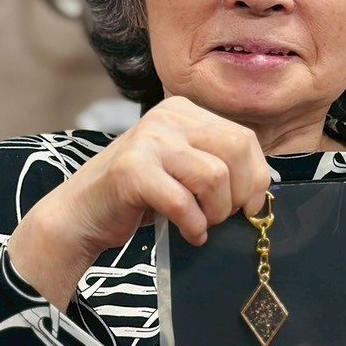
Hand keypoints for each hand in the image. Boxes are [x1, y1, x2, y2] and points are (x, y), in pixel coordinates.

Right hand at [8, 97, 270, 308]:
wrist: (82, 214)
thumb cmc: (140, 197)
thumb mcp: (183, 169)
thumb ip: (218, 165)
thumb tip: (264, 188)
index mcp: (184, 111)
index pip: (243, 138)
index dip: (255, 177)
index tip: (249, 206)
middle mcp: (167, 117)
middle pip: (236, 150)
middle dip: (239, 194)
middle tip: (222, 218)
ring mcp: (148, 140)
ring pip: (215, 177)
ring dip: (215, 213)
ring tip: (200, 225)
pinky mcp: (132, 170)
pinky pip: (184, 202)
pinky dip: (193, 226)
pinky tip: (188, 234)